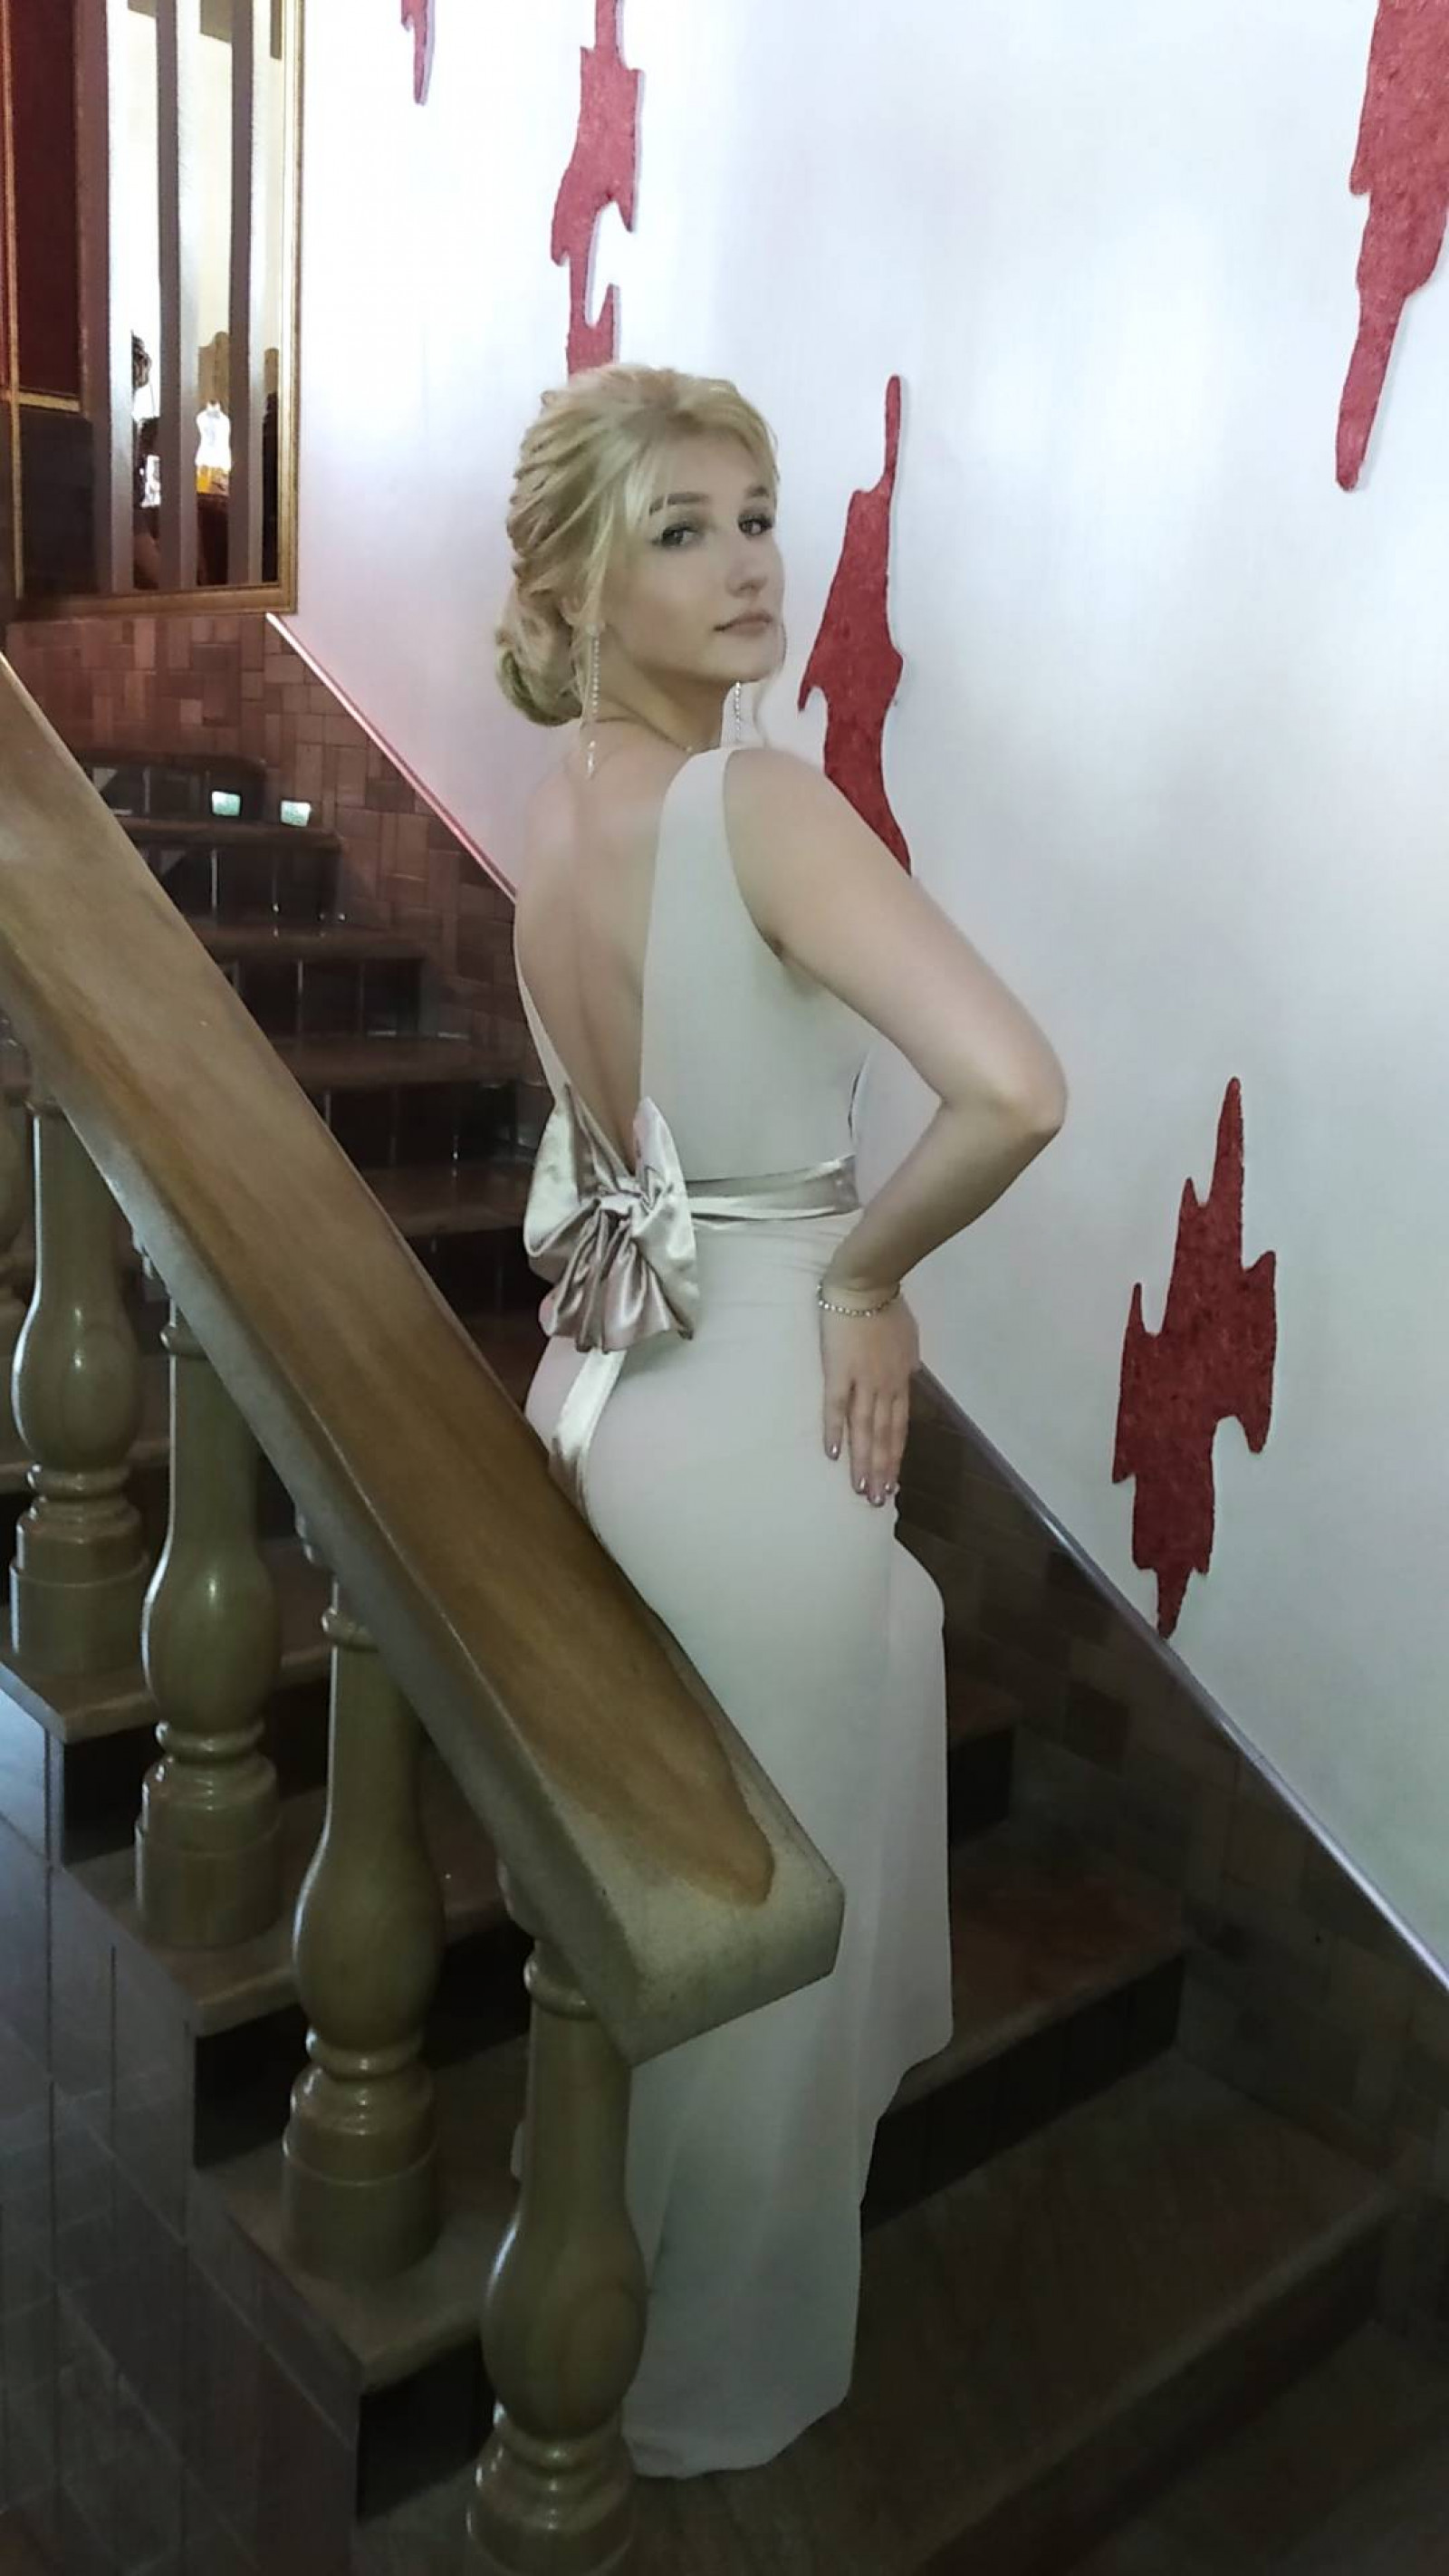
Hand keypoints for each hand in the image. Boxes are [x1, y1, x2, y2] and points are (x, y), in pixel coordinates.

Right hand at [819, 1292, 919, 1505]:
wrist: (866, 1284)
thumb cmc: (887, 1306)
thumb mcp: (909, 1339)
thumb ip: (906, 1363)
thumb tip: (907, 1377)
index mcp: (901, 1380)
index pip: (900, 1427)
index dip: (896, 1455)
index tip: (894, 1482)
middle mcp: (885, 1387)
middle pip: (884, 1436)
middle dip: (882, 1470)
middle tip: (879, 1501)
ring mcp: (862, 1381)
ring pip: (865, 1430)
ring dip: (864, 1462)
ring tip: (861, 1490)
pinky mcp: (838, 1371)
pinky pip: (836, 1407)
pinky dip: (835, 1431)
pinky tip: (834, 1454)